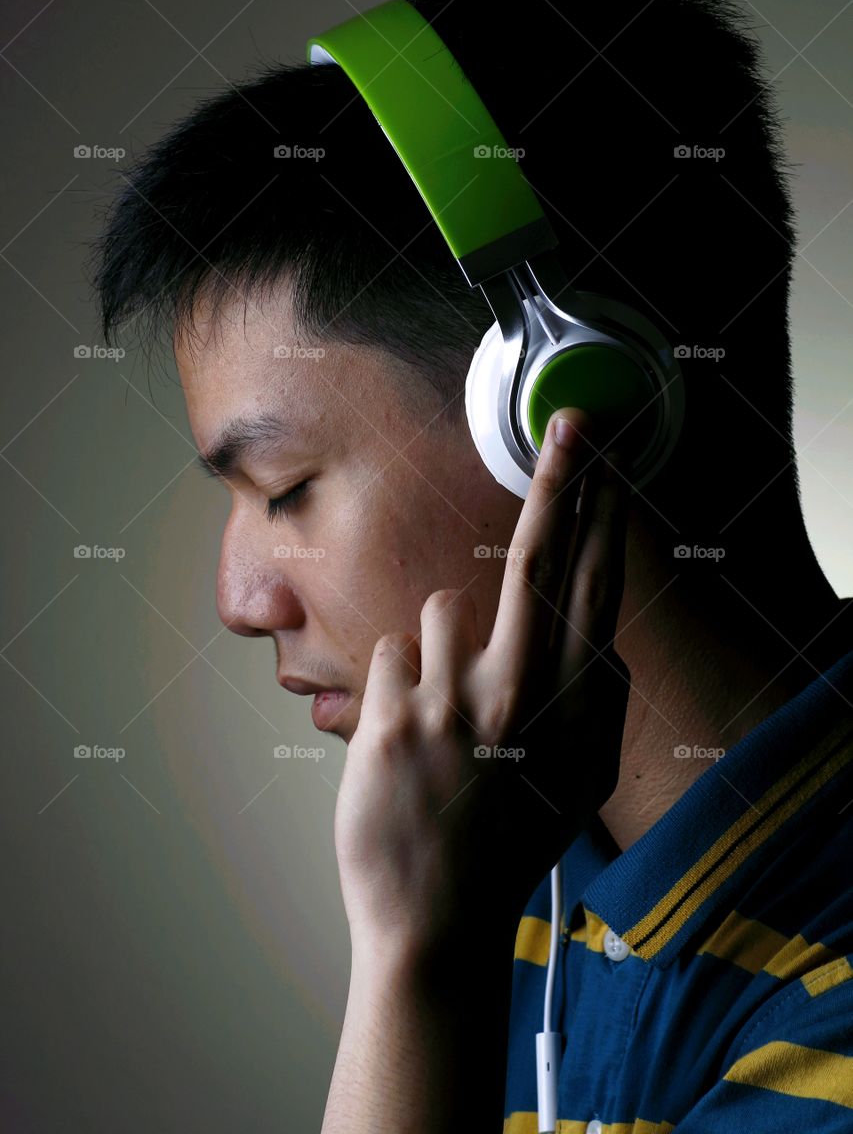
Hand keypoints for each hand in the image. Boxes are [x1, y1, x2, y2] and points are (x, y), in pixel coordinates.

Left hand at [334, 408, 630, 951]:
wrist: (436, 923)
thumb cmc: (507, 847)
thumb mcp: (579, 785)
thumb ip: (600, 708)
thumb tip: (602, 637)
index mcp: (569, 711)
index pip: (594, 590)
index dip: (604, 517)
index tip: (611, 461)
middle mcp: (519, 696)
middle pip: (538, 560)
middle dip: (562, 481)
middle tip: (574, 423)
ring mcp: (453, 706)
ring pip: (442, 609)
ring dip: (440, 647)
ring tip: (443, 717)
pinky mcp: (392, 719)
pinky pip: (392, 653)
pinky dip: (398, 685)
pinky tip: (407, 741)